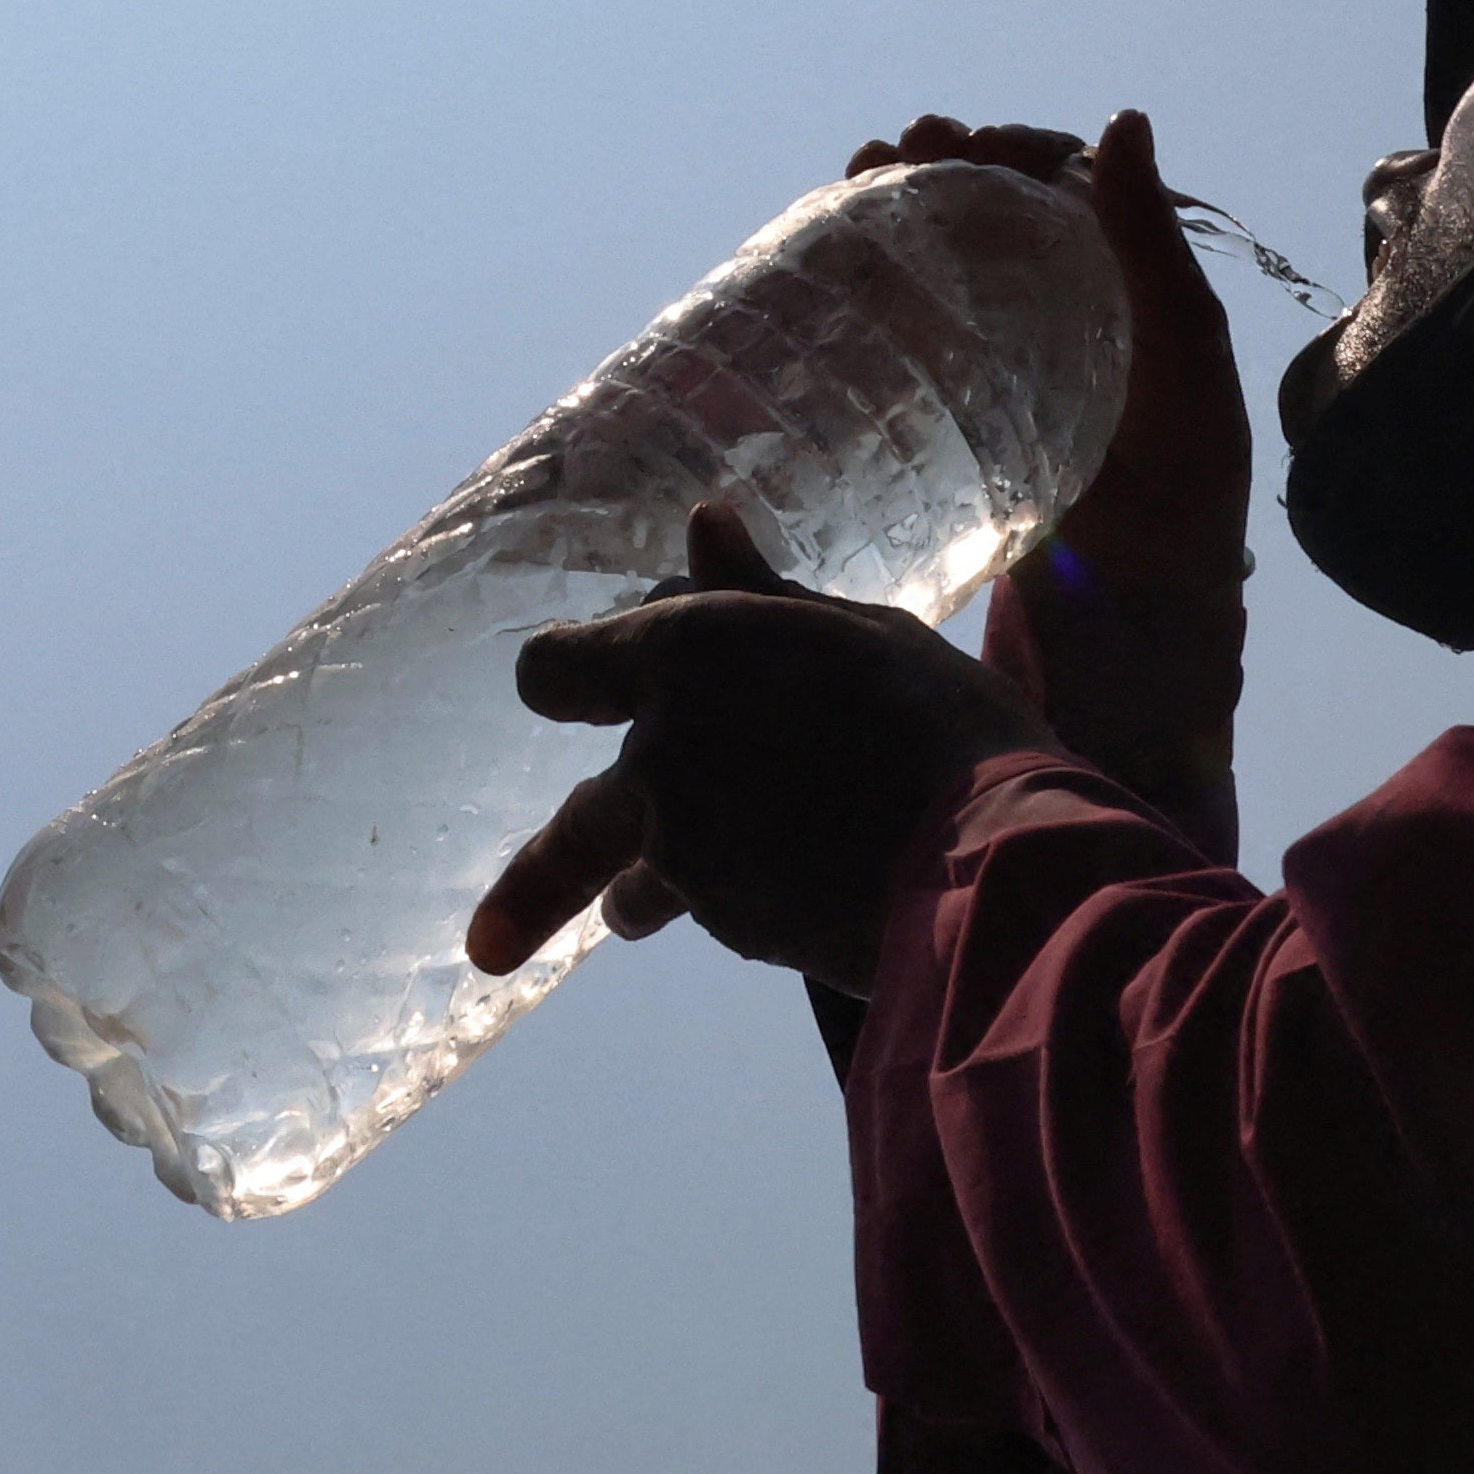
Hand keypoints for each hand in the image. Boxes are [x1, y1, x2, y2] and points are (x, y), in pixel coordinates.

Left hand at [463, 503, 1048, 999]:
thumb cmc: (936, 719)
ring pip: (637, 885)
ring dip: (642, 897)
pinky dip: (740, 905)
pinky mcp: (734, 930)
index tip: (573, 688)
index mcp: (682, 656)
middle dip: (528, 895)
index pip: (554, 670)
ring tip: (643, 918)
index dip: (568, 677)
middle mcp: (659, 759)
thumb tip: (704, 524)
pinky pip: (716, 911)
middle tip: (485, 948)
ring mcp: (688, 855)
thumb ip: (761, 595)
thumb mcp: (856, 631)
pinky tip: (807, 893)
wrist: (987, 865)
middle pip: (570, 832)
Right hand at [849, 110, 1252, 605]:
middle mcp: (1057, 304)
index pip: (1061, 183)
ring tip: (863, 172)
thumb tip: (1123, 117)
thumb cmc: (1183, 483)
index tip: (974, 140)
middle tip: (904, 146)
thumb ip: (1151, 243)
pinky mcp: (951, 405)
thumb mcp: (1185, 349)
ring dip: (900, 202)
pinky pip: (909, 324)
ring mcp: (1000, 353)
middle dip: (944, 161)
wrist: (1133, 613)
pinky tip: (836, 249)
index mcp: (1122, 280)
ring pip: (943, 255)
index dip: (1016, 148)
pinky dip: (871, 276)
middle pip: (991, 207)